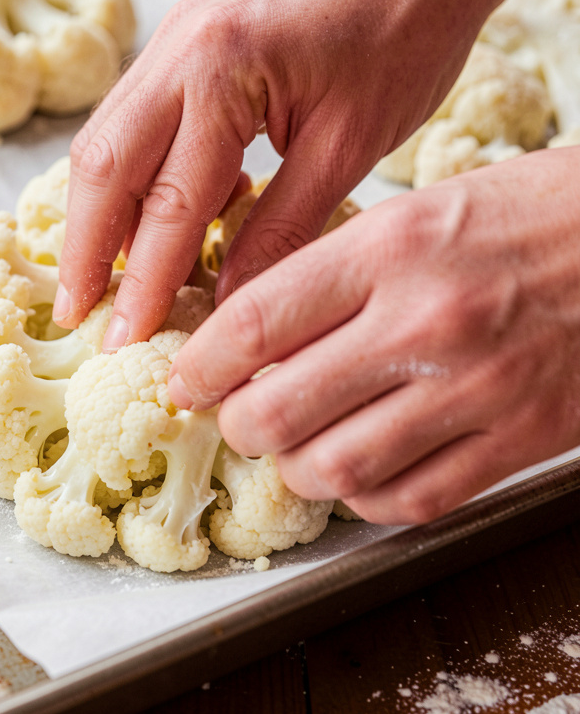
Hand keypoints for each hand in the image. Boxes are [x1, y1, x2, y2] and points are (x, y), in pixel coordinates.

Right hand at [55, 0, 494, 346]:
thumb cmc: (405, 39)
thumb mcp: (351, 147)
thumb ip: (282, 230)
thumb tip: (230, 308)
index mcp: (223, 68)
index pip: (167, 201)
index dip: (142, 282)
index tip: (124, 342)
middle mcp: (179, 47)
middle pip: (101, 166)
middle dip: (85, 251)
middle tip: (77, 318)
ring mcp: (172, 40)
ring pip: (103, 141)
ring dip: (94, 217)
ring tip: (95, 285)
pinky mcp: (181, 45)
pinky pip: (131, 122)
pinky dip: (125, 182)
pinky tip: (138, 228)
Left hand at [167, 150, 579, 524]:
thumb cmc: (527, 216)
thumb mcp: (421, 211)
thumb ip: (334, 274)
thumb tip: (252, 337)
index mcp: (393, 248)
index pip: (255, 323)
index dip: (200, 365)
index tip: (186, 379)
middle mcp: (426, 322)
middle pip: (280, 411)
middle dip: (239, 427)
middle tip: (239, 417)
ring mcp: (476, 389)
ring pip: (335, 469)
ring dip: (298, 469)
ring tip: (299, 446)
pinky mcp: (519, 441)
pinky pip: (409, 501)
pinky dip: (366, 498)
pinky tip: (363, 470)